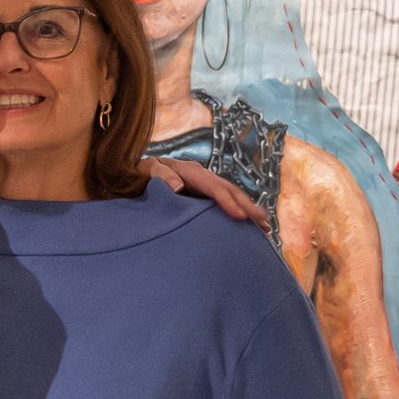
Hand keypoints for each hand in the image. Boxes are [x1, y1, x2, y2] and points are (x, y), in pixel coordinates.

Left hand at [148, 157, 266, 226]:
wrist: (133, 176)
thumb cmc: (137, 175)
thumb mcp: (144, 171)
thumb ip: (158, 174)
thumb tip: (178, 185)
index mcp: (189, 171)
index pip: (213, 186)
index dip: (227, 200)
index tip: (239, 216)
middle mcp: (201, 177)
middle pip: (229, 190)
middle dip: (247, 205)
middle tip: (263, 222)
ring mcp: (204, 186)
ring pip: (231, 196)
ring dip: (248, 210)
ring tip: (265, 226)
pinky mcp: (203, 196)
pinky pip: (224, 203)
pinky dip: (239, 213)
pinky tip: (249, 227)